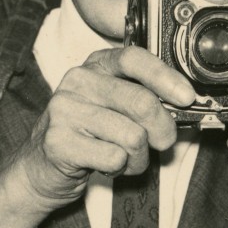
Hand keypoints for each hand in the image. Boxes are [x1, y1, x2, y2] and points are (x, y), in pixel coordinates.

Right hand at [8, 46, 195, 213]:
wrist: (40, 167)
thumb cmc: (87, 135)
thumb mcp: (113, 106)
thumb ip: (143, 97)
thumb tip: (184, 103)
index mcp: (95, 65)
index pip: (134, 58)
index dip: (166, 78)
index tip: (187, 97)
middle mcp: (78, 81)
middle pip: (141, 101)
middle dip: (163, 129)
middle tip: (163, 142)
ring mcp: (64, 110)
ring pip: (132, 136)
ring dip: (139, 157)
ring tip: (126, 158)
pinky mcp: (58, 141)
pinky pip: (114, 158)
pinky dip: (120, 169)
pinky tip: (107, 165)